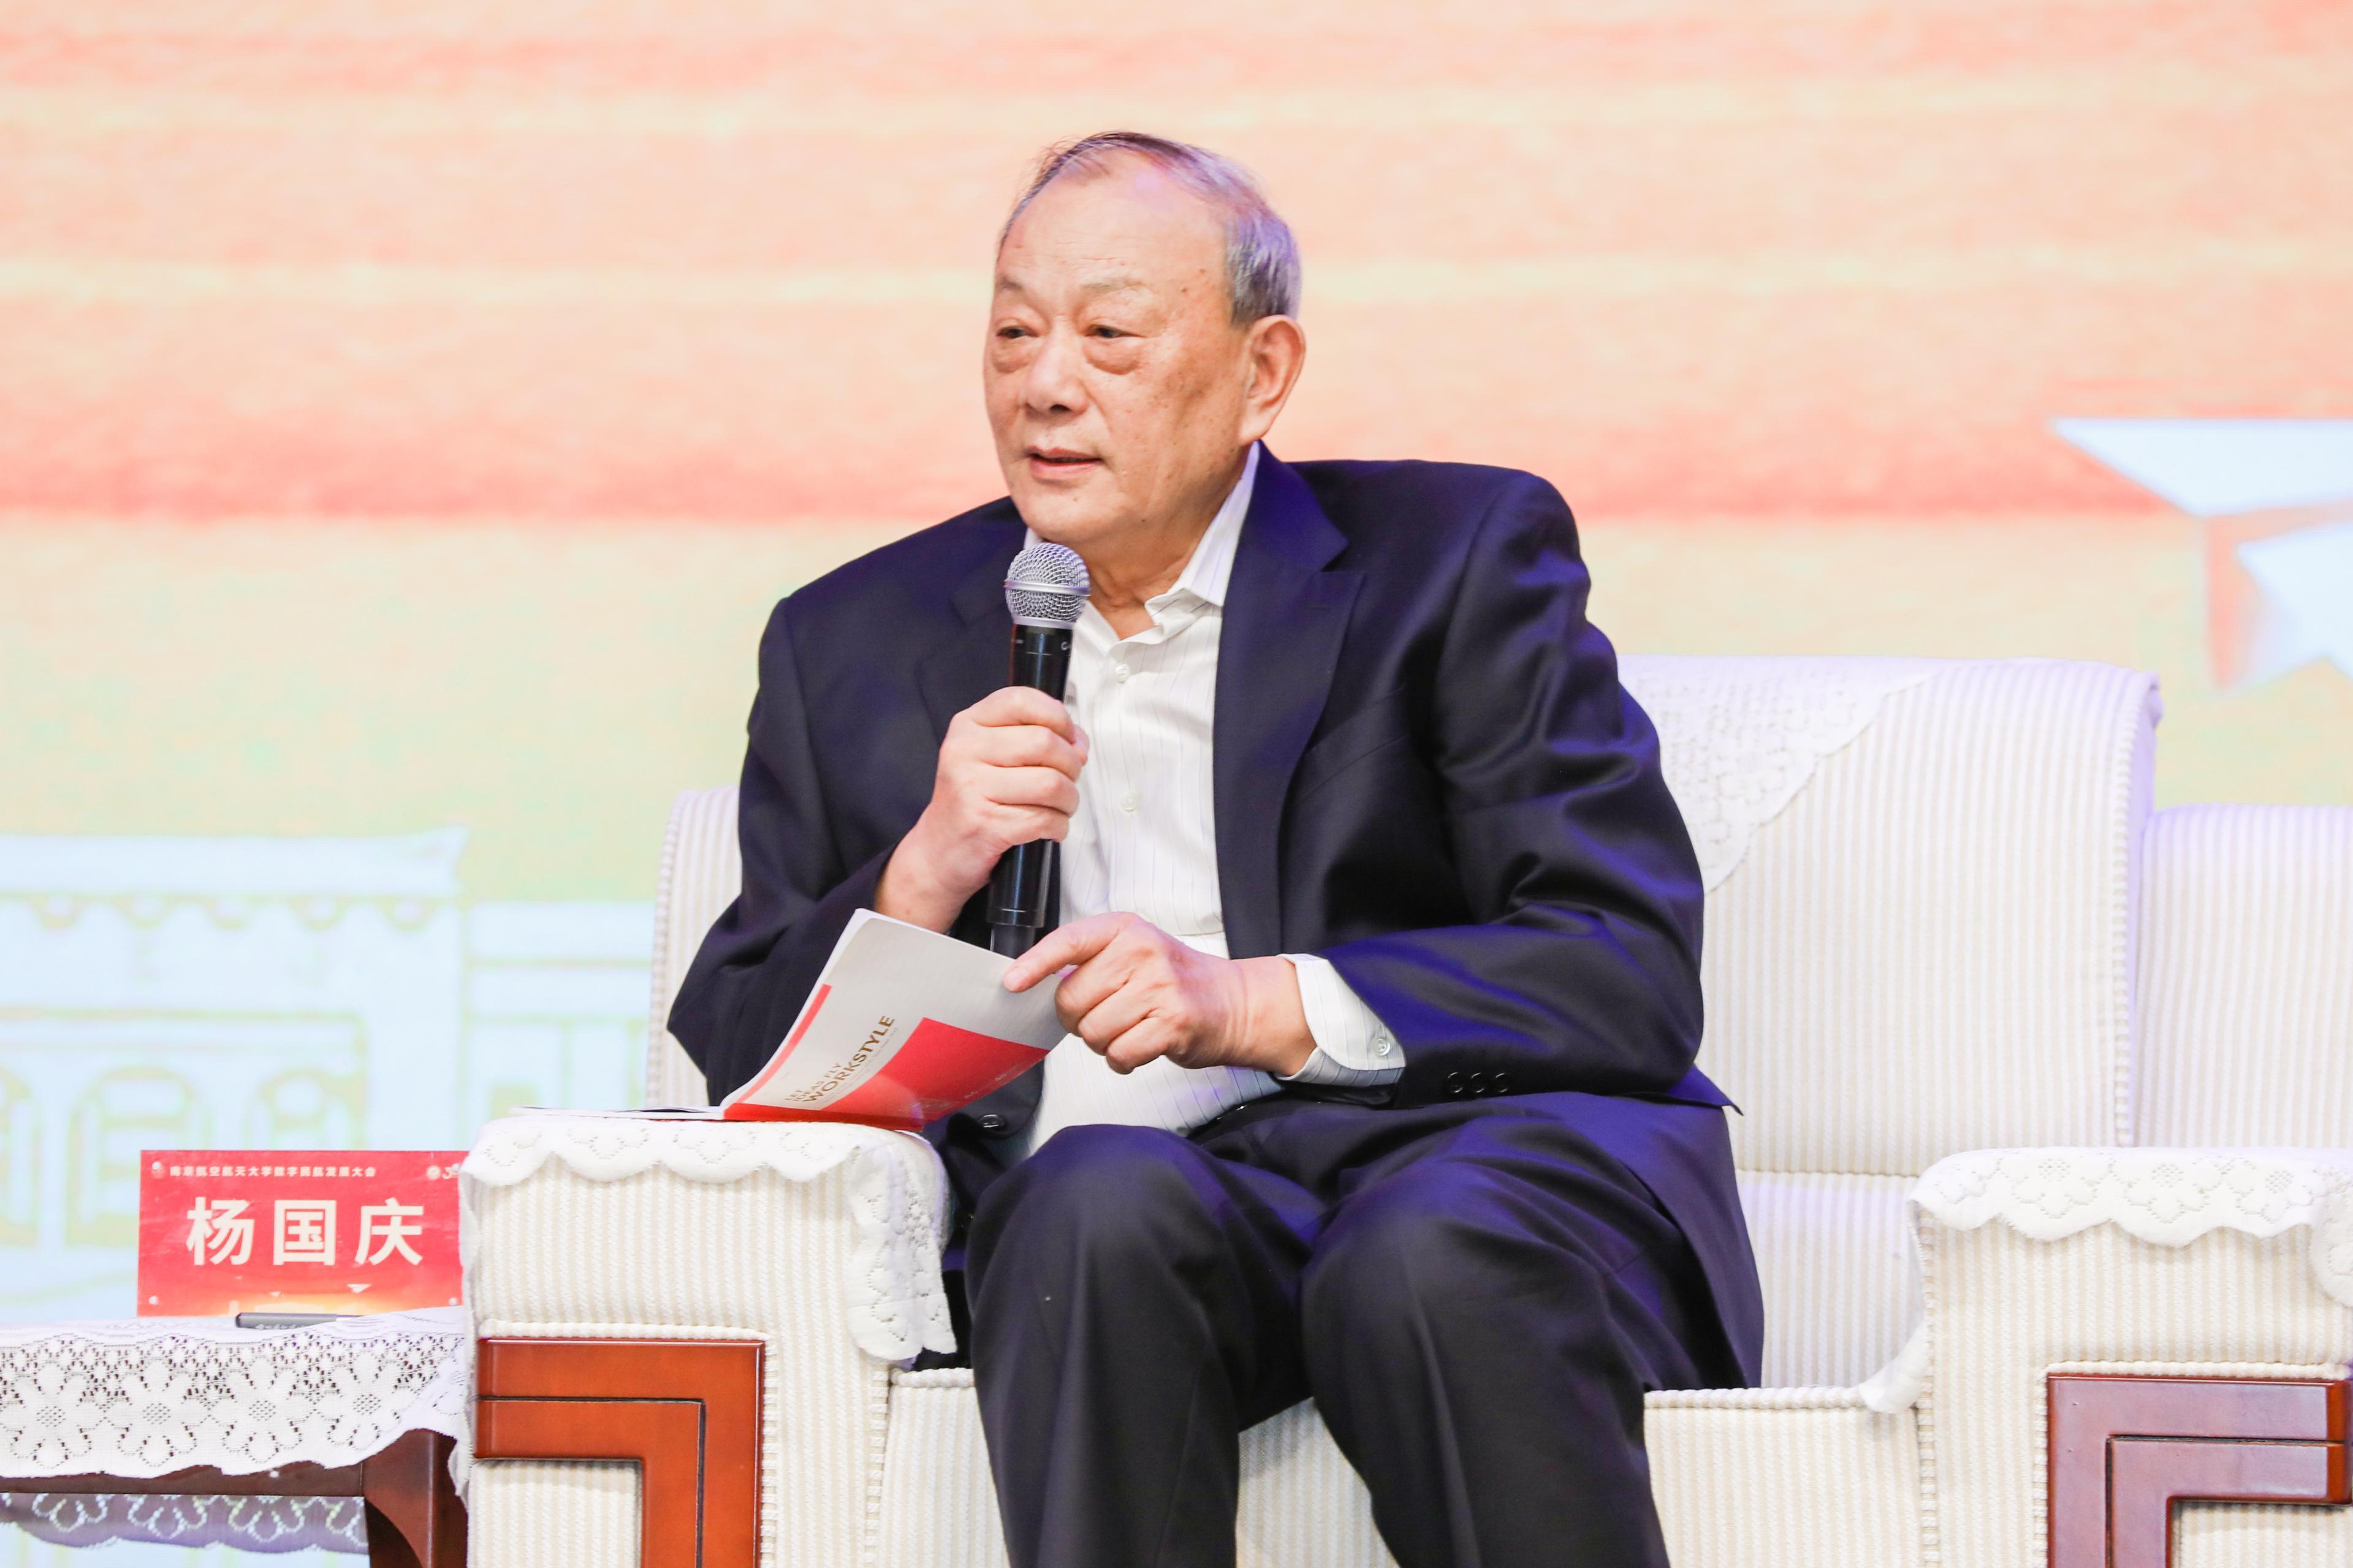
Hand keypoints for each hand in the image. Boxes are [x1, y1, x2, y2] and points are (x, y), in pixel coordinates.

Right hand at [877, 687, 1089, 931]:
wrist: (939, 850)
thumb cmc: (974, 800)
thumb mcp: (990, 755)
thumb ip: (1032, 736)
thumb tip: (1078, 744)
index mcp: (968, 725)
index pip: (1022, 700)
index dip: (1058, 717)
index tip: (1069, 739)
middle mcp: (964, 751)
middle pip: (1044, 742)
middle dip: (1071, 765)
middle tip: (1068, 781)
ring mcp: (971, 788)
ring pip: (1050, 783)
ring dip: (1069, 799)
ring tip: (1061, 807)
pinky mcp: (984, 824)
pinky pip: (1043, 819)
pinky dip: (1058, 826)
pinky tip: (1050, 827)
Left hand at [1002, 914, 1316, 1077]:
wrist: (1233, 1002)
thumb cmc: (1175, 981)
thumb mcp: (1135, 951)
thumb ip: (1092, 961)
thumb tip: (1035, 984)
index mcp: (1126, 929)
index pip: (1069, 941)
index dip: (1035, 964)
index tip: (1012, 983)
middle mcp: (1143, 952)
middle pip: (1072, 1000)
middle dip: (1079, 1020)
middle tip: (1106, 1015)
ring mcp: (1160, 987)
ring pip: (1093, 1032)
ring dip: (1104, 1042)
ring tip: (1130, 1029)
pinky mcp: (1173, 1023)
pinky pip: (1119, 1054)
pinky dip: (1123, 1059)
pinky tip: (1141, 1047)